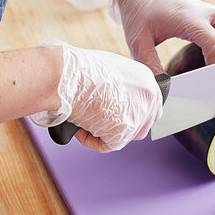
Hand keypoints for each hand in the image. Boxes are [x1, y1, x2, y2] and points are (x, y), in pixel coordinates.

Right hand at [30, 39, 161, 151]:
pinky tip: (79, 130)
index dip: (134, 111)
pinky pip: (107, 145)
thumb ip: (122, 85)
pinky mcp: (121, 135)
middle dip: (124, 124)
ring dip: (109, 132)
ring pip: (127, 136)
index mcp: (147, 81)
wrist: (64, 75)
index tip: (120, 114)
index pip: (150, 104)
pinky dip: (91, 141)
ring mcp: (137, 118)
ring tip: (88, 121)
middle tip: (103, 120)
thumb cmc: (78, 68)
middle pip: (143, 122)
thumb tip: (116, 98)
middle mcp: (148, 99)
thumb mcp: (109, 69)